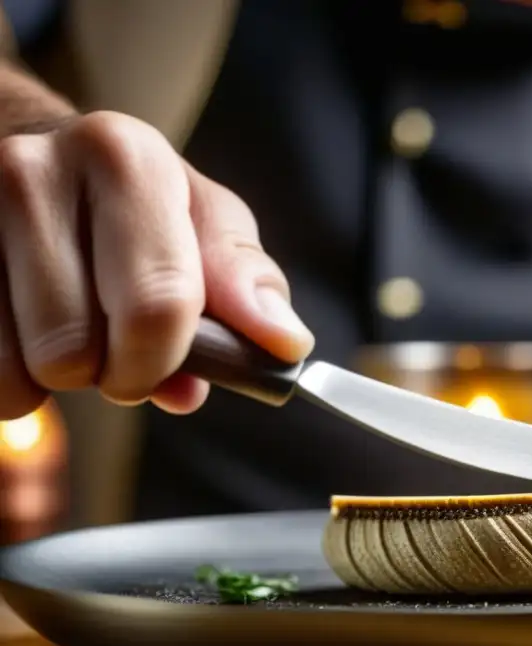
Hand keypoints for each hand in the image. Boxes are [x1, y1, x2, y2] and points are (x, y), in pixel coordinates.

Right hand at [0, 111, 313, 418]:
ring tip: (67, 334)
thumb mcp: (203, 224)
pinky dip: (6, 382)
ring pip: (12, 372)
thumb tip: (283, 345)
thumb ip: (247, 286)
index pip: (156, 306)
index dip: (163, 361)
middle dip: (107, 374)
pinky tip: (22, 335)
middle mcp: (32, 171)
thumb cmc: (134, 205)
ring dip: (50, 380)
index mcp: (124, 159)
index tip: (165, 366)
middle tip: (112, 345)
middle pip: (74, 352)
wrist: (31, 157)